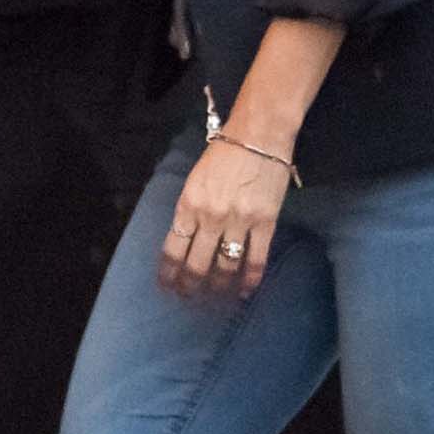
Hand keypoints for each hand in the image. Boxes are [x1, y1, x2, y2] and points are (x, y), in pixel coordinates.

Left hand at [158, 135, 291, 299]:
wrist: (259, 135)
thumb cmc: (225, 153)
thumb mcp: (196, 181)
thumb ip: (190, 210)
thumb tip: (187, 239)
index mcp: (189, 205)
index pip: (173, 250)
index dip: (169, 274)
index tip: (168, 288)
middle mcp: (210, 218)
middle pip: (197, 265)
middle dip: (191, 287)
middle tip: (190, 298)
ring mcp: (239, 222)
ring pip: (225, 267)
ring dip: (219, 287)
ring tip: (217, 299)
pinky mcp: (265, 223)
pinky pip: (256, 259)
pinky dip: (250, 279)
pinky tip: (245, 291)